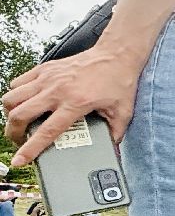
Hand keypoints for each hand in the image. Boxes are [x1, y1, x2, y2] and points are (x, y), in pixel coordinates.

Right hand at [3, 47, 144, 165]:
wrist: (117, 54)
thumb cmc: (119, 81)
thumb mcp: (123, 111)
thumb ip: (115, 133)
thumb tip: (112, 150)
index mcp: (75, 104)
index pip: (46, 131)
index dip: (30, 148)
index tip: (20, 160)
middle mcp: (57, 90)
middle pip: (20, 115)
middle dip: (13, 132)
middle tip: (18, 140)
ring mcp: (48, 78)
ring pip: (12, 98)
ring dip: (10, 113)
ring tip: (19, 121)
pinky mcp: (45, 68)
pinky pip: (17, 82)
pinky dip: (15, 94)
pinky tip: (24, 101)